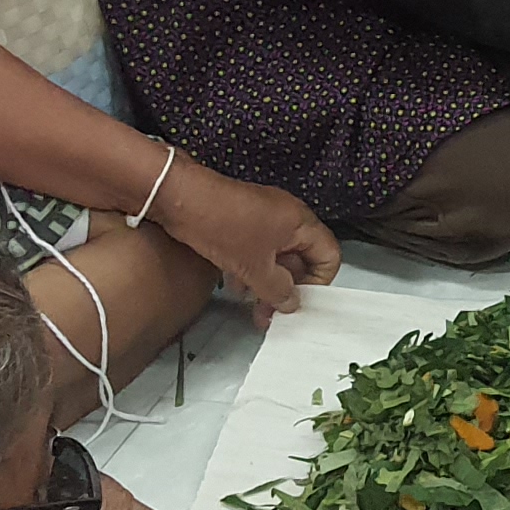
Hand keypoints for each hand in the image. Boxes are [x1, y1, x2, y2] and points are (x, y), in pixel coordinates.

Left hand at [154, 162, 337, 320]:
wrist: (179, 197)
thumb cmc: (220, 224)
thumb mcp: (254, 268)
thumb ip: (278, 290)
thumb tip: (291, 302)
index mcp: (300, 222)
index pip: (329, 256)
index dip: (318, 282)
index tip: (298, 300)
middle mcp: (287, 216)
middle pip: (303, 258)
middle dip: (288, 288)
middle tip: (273, 312)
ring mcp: (265, 216)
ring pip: (277, 257)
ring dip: (268, 282)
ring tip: (252, 304)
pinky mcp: (243, 219)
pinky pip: (258, 249)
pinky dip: (252, 268)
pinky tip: (235, 285)